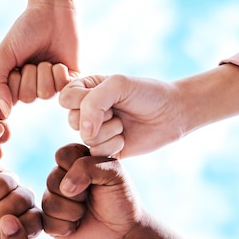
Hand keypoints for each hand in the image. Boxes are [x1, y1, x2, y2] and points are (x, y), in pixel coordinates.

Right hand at [0, 3, 79, 116]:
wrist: (52, 11)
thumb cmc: (25, 30)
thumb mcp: (3, 55)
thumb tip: (5, 112)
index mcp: (15, 82)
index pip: (10, 98)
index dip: (12, 80)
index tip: (14, 63)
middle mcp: (33, 86)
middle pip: (28, 97)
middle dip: (29, 74)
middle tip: (32, 59)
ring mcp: (52, 84)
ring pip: (46, 93)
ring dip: (45, 72)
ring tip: (46, 59)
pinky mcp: (70, 80)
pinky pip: (63, 88)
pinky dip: (60, 73)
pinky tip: (59, 61)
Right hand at [41, 143, 143, 238]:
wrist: (124, 231)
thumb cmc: (121, 199)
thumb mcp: (114, 173)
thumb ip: (88, 167)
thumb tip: (65, 187)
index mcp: (76, 161)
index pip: (63, 154)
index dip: (78, 168)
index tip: (97, 177)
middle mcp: (61, 178)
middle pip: (52, 180)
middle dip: (78, 194)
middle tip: (92, 198)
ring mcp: (54, 200)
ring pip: (49, 203)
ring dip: (74, 211)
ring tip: (85, 212)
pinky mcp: (50, 222)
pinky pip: (46, 223)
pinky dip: (66, 227)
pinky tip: (77, 226)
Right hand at [59, 75, 184, 157]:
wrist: (171, 113)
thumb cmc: (145, 93)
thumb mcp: (117, 85)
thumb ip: (92, 102)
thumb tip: (84, 132)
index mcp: (85, 90)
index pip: (66, 98)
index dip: (85, 99)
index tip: (108, 94)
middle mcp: (86, 111)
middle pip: (73, 120)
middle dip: (100, 116)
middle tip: (118, 110)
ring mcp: (94, 132)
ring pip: (86, 137)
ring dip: (110, 131)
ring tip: (124, 123)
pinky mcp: (104, 150)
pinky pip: (96, 153)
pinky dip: (113, 145)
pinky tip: (125, 138)